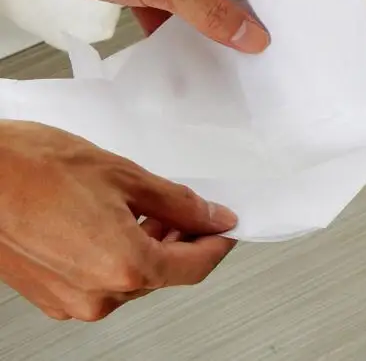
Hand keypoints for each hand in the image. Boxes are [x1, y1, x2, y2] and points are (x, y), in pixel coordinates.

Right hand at [0, 120, 236, 320]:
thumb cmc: (36, 168)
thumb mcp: (126, 176)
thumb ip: (178, 203)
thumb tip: (212, 217)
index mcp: (123, 266)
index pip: (194, 267)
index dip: (217, 245)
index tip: (226, 229)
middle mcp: (97, 294)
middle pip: (165, 274)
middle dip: (186, 242)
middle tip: (195, 213)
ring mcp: (71, 300)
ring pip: (135, 279)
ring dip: (154, 248)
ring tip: (158, 213)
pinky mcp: (51, 295)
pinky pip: (104, 281)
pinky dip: (123, 256)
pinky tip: (123, 226)